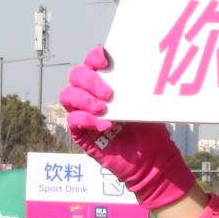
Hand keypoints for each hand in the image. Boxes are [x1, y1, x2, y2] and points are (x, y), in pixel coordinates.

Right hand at [60, 46, 195, 209]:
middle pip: (76, 76)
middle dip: (90, 81)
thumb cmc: (149, 129)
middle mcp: (91, 94)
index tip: (106, 62)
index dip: (94, 57)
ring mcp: (84, 113)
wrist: (151, 159)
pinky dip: (87, 120)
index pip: (91, 62)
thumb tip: (137, 69)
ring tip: (104, 109)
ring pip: (67, 95)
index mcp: (106, 82)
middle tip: (109, 94)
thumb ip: (135, 88)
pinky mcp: (81, 133)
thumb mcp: (145, 104)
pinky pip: (73, 120)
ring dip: (85, 99)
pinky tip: (105, 125)